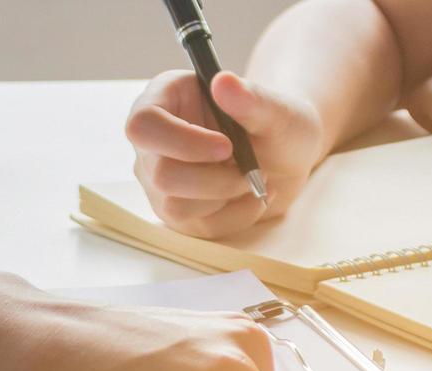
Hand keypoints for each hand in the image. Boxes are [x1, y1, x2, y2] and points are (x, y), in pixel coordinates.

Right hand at [125, 69, 325, 237]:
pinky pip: (199, 228)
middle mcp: (153, 143)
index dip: (182, 142)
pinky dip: (235, 216)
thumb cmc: (277, 125)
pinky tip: (254, 197)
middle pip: (161, 174)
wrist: (287, 158)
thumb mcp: (276, 109)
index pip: (144, 126)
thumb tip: (224, 82)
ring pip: (176, 207)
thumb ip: (251, 98)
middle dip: (214, 179)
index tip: (226, 146)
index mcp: (163, 99)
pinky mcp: (177, 213)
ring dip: (226, 198)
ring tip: (255, 179)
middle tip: (250, 169)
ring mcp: (160, 181)